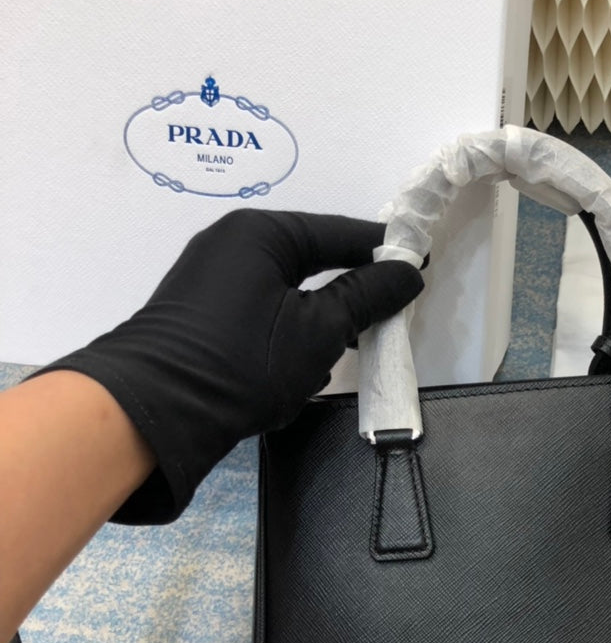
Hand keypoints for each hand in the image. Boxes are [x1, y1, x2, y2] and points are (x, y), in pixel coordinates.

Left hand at [39, 209, 423, 522]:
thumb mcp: (321, 329)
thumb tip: (408, 272)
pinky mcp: (200, 312)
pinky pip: (262, 307)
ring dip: (321, 312)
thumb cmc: (246, 361)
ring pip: (286, 286)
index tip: (420, 262)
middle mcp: (231, 243)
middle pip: (310, 257)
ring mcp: (210, 278)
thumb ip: (367, 297)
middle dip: (351, 285)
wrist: (159, 409)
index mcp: (262, 233)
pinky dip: (290, 326)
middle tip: (390, 307)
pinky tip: (306, 357)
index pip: (339, 233)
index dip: (383, 251)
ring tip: (354, 340)